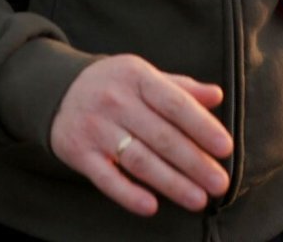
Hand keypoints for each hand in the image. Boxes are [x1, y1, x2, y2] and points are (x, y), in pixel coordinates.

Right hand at [49, 55, 232, 217]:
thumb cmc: (114, 85)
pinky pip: (106, 178)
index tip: (224, 147)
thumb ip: (181, 88)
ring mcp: (96, 128)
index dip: (202, 126)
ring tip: (198, 199)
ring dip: (171, 183)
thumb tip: (216, 95)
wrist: (57, 91)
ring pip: (139, 160)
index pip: (175, 104)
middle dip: (194, 162)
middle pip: (161, 136)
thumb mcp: (144, 76)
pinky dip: (128, 194)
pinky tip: (152, 206)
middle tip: (219, 183)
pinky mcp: (79, 153)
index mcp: (137, 77)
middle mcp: (116, 101)